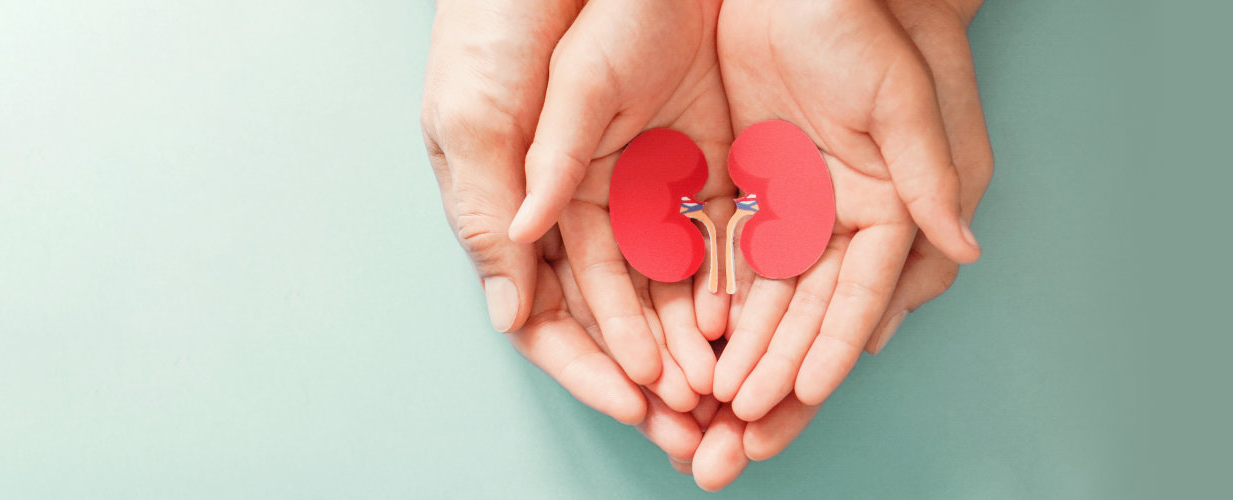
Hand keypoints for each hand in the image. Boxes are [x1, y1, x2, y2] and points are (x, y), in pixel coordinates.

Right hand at [422, 0, 706, 433]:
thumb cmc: (500, 27)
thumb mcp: (481, 114)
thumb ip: (499, 203)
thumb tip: (509, 305)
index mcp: (525, 208)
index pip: (555, 310)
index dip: (594, 360)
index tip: (635, 398)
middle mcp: (586, 209)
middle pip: (621, 314)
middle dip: (655, 372)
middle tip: (693, 424)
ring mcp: (644, 184)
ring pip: (674, 283)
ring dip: (697, 340)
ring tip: (727, 388)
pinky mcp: (699, 154)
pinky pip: (719, 229)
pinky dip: (732, 278)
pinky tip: (751, 319)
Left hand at [689, 0, 993, 488]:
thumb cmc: (864, 28)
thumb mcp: (901, 100)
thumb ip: (928, 176)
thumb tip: (966, 249)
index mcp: (889, 210)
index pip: (855, 296)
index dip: (829, 348)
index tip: (798, 395)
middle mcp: (840, 223)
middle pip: (804, 320)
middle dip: (774, 384)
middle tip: (739, 445)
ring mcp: (790, 211)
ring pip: (758, 303)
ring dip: (736, 361)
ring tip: (707, 416)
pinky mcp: (743, 191)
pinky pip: (719, 262)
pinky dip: (704, 309)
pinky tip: (687, 352)